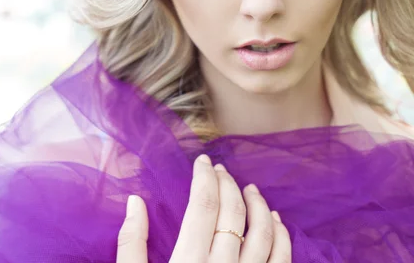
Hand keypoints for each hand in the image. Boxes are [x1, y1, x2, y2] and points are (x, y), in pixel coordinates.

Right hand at [116, 154, 291, 261]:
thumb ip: (131, 244)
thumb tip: (135, 201)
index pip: (203, 205)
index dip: (204, 177)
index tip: (202, 161)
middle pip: (232, 213)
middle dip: (228, 184)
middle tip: (221, 169)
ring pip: (264, 233)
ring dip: (258, 205)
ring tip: (250, 188)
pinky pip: (282, 261)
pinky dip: (282, 237)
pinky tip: (276, 222)